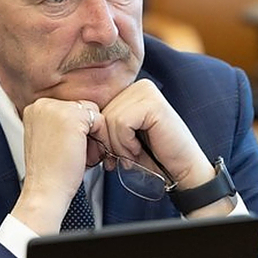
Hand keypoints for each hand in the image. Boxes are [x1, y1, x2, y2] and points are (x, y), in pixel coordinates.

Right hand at [11, 98, 103, 233]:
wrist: (44, 191)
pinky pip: (100, 121)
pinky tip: (88, 156)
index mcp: (35, 109)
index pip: (69, 109)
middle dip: (87, 132)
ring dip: (94, 136)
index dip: (77, 130)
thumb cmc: (49, 172)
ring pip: (92, 114)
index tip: (72, 148)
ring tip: (84, 156)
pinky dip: (101, 140)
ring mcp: (57, 108)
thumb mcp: (48, 138)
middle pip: (82, 109)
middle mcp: (43, 104)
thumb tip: (83, 118)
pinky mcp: (73, 116)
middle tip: (81, 154)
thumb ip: (60, 123)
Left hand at [102, 79, 234, 216]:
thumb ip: (104, 124)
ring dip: (119, 145)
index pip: (98, 111)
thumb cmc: (150, 156)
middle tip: (127, 156)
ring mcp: (146, 91)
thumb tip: (76, 119)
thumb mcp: (120, 137)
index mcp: (129, 91)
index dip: (102, 136)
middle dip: (110, 142)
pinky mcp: (153, 103)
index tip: (114, 153)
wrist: (180, 171)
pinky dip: (126, 143)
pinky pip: (121, 123)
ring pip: (110, 119)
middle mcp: (138, 86)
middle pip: (102, 114)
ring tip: (134, 152)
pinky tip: (140, 148)